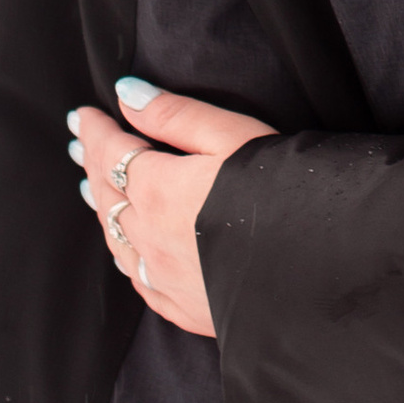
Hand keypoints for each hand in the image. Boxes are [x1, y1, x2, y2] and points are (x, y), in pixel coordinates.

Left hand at [70, 81, 272, 337]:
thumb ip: (176, 116)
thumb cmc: (285, 192)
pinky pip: (137, 278)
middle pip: (108, 195)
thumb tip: (127, 95)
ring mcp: (164, 278)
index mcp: (160, 190)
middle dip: (92, 165)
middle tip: (80, 144)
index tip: (83, 115)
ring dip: (101, 207)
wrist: (323, 269)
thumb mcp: (233, 136)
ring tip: (91, 186)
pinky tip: (123, 248)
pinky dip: (122, 253)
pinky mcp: (183, 307)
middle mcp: (151, 237)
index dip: (96, 132)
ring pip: (116, 238)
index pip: (113, 153)